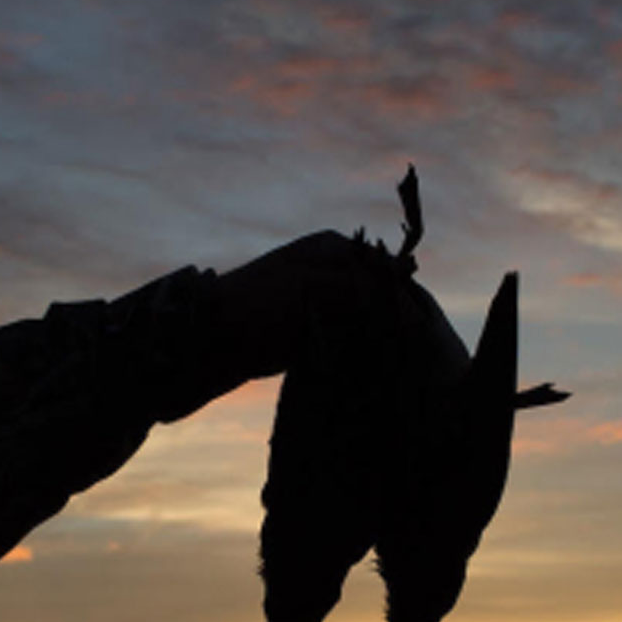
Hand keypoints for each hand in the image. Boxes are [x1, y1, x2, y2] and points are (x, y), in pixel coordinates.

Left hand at [212, 228, 415, 380]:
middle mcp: (329, 272)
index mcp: (332, 248)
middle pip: (376, 297)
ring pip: (362, 323)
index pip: (385, 269)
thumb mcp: (314, 288)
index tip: (420, 331)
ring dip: (373, 342)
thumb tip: (415, 301)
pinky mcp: (307, 335)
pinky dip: (353, 354)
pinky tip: (366, 373)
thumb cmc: (255, 305)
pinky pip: (342, 343)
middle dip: (390, 323)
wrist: (202, 340)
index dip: (403, 299)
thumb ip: (364, 291)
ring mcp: (318, 304)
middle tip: (407, 354)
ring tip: (391, 366)